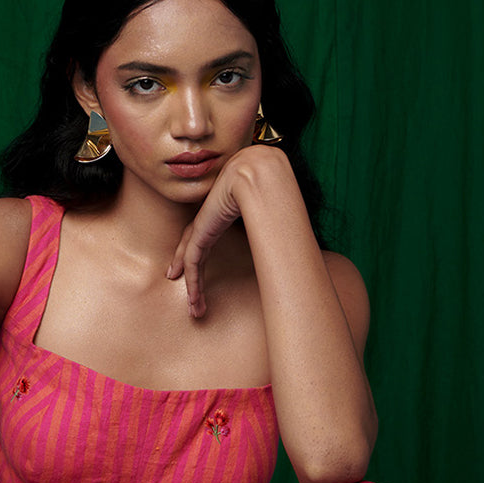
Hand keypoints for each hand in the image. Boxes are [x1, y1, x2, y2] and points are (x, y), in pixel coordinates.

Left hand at [166, 145, 294, 317]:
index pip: (204, 240)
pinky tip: (193, 298)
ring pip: (192, 261)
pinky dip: (193, 281)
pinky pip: (193, 261)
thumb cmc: (268, 183)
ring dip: (194, 288)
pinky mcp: (201, 231)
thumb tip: (291, 233)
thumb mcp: (266, 206)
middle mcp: (208, 219)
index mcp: (220, 212)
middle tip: (194, 303)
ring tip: (195, 310)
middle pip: (194, 252)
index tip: (198, 280)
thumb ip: (271, 219)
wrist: (255, 172)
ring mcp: (203, 225)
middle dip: (192, 278)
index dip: (198, 260)